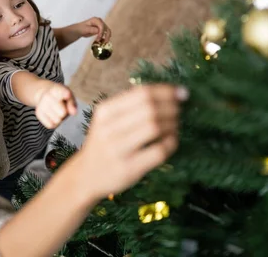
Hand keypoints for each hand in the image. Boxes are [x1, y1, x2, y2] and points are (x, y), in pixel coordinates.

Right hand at [35, 83, 76, 128]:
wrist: (43, 94)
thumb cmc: (60, 96)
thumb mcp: (69, 96)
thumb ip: (72, 103)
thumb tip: (73, 113)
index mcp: (57, 89)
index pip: (61, 92)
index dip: (65, 94)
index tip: (68, 95)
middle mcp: (47, 96)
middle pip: (63, 113)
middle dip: (65, 112)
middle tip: (62, 107)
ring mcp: (41, 105)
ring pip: (57, 120)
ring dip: (59, 118)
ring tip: (56, 110)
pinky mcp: (38, 113)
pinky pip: (51, 125)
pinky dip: (53, 123)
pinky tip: (52, 115)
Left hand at [75, 17, 110, 42]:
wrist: (79, 30)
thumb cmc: (81, 29)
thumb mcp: (85, 29)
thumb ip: (92, 29)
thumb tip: (98, 31)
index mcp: (96, 20)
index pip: (101, 26)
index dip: (101, 32)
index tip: (98, 39)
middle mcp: (100, 21)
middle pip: (106, 28)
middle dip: (106, 35)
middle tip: (104, 42)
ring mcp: (101, 25)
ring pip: (107, 30)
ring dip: (107, 37)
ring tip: (104, 42)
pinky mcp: (101, 29)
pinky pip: (105, 33)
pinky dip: (106, 37)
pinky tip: (103, 41)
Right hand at [78, 84, 187, 200]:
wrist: (86, 176)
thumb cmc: (104, 143)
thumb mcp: (107, 119)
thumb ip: (130, 105)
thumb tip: (168, 93)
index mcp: (105, 110)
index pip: (141, 93)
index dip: (165, 91)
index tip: (182, 92)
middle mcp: (109, 128)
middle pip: (149, 108)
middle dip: (171, 106)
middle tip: (180, 108)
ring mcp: (118, 149)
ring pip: (155, 127)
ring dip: (172, 123)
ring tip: (176, 123)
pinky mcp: (128, 168)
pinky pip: (158, 151)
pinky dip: (171, 142)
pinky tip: (172, 139)